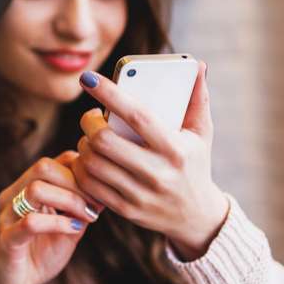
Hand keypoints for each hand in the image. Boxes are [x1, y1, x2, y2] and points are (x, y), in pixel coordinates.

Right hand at [0, 151, 104, 283]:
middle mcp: (13, 195)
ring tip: (85, 217)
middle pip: (43, 166)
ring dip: (69, 201)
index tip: (99, 192)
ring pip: (36, 188)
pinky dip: (58, 223)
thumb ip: (81, 208)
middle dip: (76, 183)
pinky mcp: (7, 239)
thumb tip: (106, 189)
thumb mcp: (67, 226)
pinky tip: (73, 230)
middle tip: (94, 205)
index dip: (80, 171)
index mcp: (25, 187)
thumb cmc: (41, 253)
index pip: (54, 161)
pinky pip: (31, 222)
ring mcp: (7, 216)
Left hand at [72, 61, 229, 260]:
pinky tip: (88, 159)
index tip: (88, 78)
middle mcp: (157, 174)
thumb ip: (197, 100)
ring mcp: (140, 195)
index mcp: (175, 150)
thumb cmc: (195, 165)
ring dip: (83, 145)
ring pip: (93, 163)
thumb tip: (198, 66)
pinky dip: (82, 168)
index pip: (136, 116)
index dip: (109, 94)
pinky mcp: (126, 210)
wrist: (196, 218)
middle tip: (92, 118)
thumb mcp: (201, 134)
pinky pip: (90, 185)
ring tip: (90, 138)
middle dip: (89, 123)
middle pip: (105, 141)